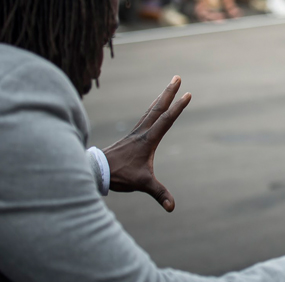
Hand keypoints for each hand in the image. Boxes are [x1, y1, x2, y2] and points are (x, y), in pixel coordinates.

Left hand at [102, 76, 190, 211]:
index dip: (178, 107)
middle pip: (158, 108)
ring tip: (169, 86)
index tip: (188, 94)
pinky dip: (153, 108)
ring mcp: (136, 132)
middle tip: (177, 77)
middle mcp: (142, 132)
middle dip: (169, 92)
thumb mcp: (141, 184)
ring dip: (162, 97)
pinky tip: (154, 106)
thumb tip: (172, 208)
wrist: (96, 171)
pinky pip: (146, 116)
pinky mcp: (131, 136)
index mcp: (148, 140)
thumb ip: (158, 194)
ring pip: (151, 110)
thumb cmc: (119, 176)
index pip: (166, 120)